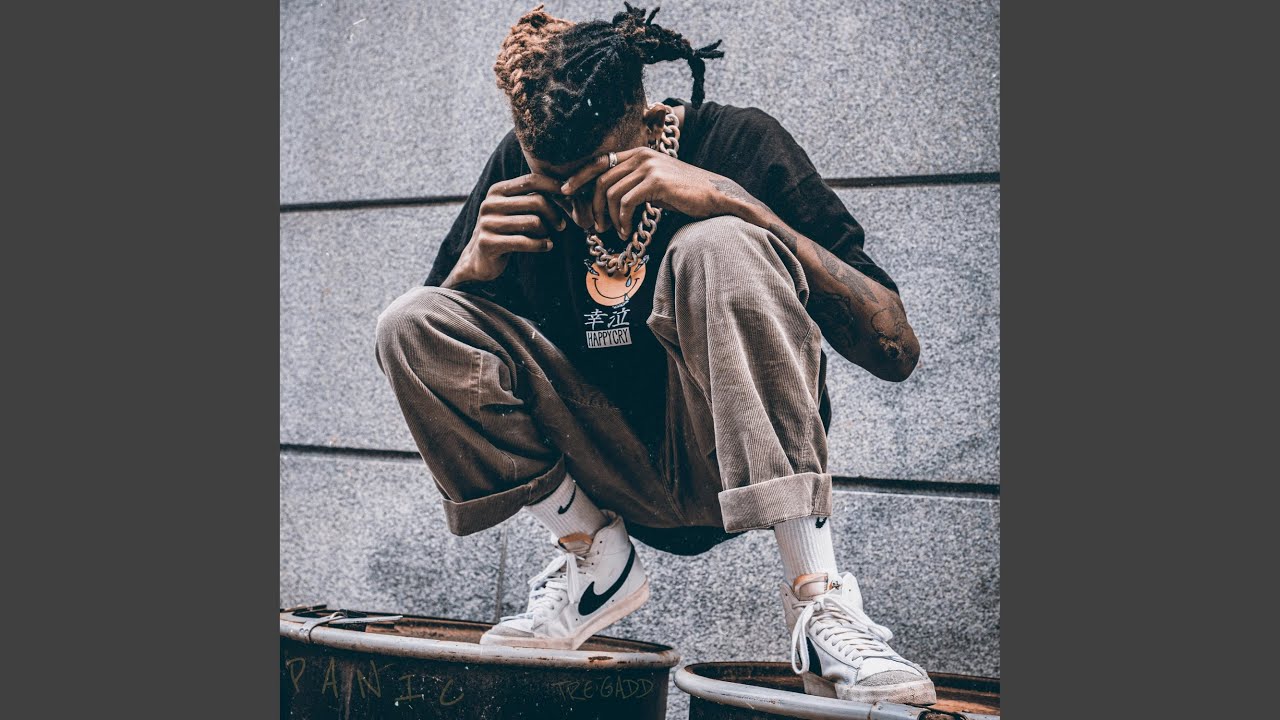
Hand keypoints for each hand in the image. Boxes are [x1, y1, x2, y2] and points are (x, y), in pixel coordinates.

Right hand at [446, 173, 567, 285]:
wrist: (480, 258)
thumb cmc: (505, 231)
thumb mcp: (515, 210)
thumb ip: (532, 199)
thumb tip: (565, 190)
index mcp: (497, 190)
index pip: (531, 180)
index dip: (553, 186)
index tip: (569, 196)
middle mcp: (490, 204)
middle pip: (536, 201)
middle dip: (554, 214)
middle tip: (561, 225)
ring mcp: (487, 223)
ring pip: (534, 222)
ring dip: (547, 232)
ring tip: (547, 236)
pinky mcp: (488, 243)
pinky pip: (525, 242)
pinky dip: (541, 245)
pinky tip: (547, 246)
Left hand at [558, 147, 742, 240]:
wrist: (714, 196)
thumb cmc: (683, 193)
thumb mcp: (653, 184)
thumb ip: (631, 184)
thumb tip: (606, 198)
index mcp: (637, 153)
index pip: (599, 161)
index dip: (579, 176)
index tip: (565, 191)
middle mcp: (641, 155)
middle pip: (601, 179)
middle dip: (592, 205)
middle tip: (596, 226)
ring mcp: (649, 167)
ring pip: (611, 193)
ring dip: (609, 217)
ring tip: (616, 231)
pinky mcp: (656, 182)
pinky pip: (626, 202)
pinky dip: (622, 220)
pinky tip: (626, 231)